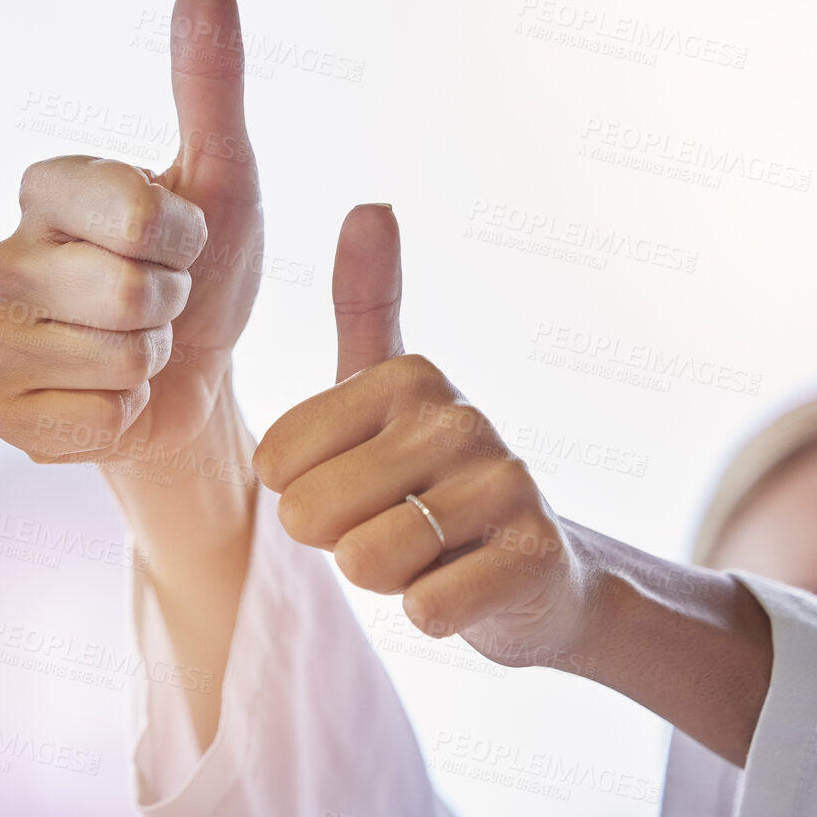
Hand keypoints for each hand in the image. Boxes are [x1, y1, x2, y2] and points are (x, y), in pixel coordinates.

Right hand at [0, 0, 258, 471]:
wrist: (195, 386)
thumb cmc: (207, 276)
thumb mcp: (225, 179)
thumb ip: (210, 83)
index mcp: (45, 185)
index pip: (138, 212)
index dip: (186, 239)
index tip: (181, 243)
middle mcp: (2, 252)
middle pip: (129, 293)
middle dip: (175, 309)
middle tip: (162, 306)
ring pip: (111, 360)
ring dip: (151, 364)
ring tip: (137, 350)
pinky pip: (82, 419)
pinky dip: (120, 417)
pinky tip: (109, 399)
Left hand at [253, 207, 772, 763]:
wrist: (538, 575)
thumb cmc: (433, 484)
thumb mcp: (387, 392)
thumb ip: (367, 305)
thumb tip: (372, 205)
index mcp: (406, 377)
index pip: (277, 462)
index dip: (297, 498)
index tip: (355, 486)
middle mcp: (460, 417)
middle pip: (314, 514)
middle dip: (338, 543)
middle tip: (391, 527)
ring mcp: (506, 484)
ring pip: (367, 561)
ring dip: (385, 578)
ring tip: (428, 553)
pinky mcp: (535, 554)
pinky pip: (425, 608)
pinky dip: (431, 612)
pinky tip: (464, 586)